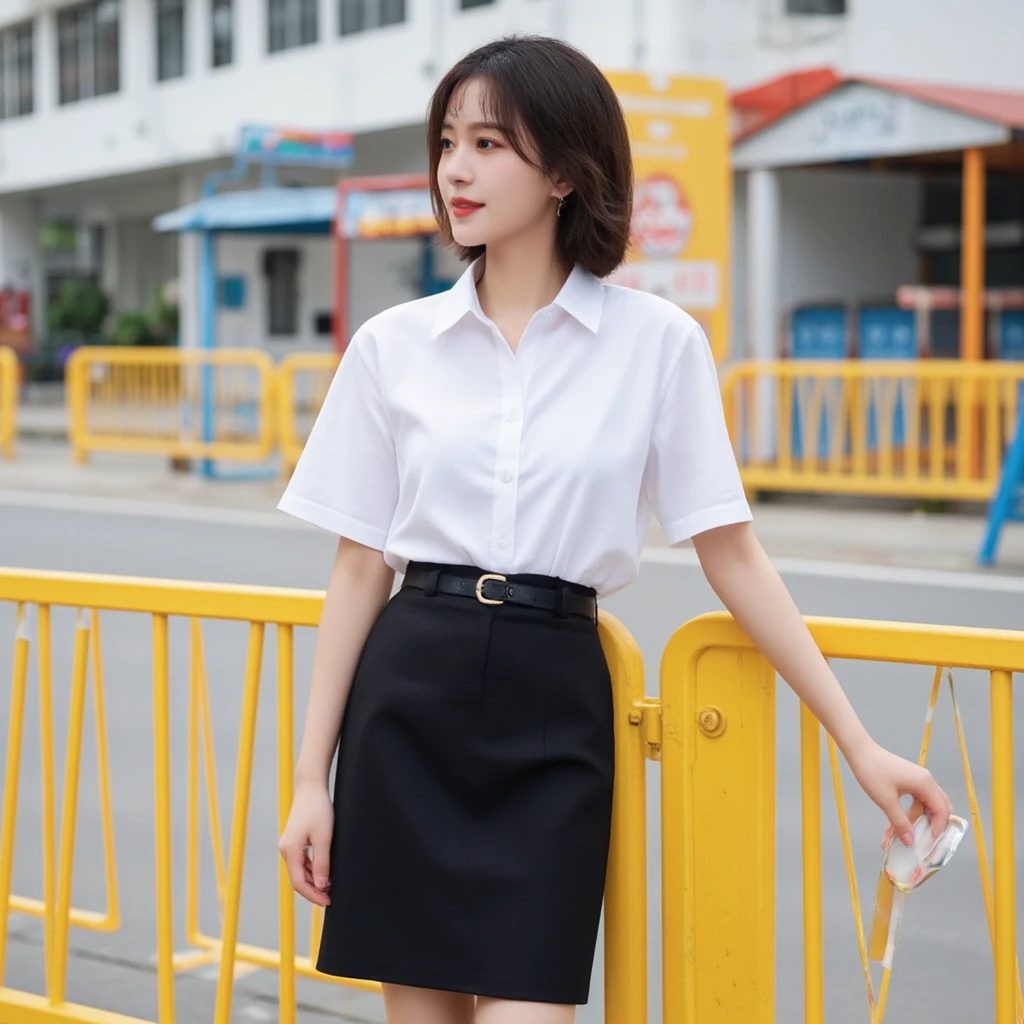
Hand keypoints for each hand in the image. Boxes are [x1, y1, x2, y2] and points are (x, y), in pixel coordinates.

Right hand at [278, 780, 334, 906]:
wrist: (311, 787)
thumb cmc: (318, 809)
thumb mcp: (324, 838)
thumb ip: (322, 863)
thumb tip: (321, 887)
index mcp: (290, 851)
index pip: (299, 883)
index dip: (313, 895)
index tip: (328, 901)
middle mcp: (285, 850)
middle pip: (297, 879)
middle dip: (313, 890)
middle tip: (330, 898)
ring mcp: (288, 845)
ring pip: (299, 871)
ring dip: (313, 881)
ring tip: (329, 887)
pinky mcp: (294, 840)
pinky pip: (301, 861)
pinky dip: (311, 870)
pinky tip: (323, 873)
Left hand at [847, 739, 951, 848]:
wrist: (859, 752)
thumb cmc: (872, 771)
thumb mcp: (886, 800)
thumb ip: (900, 822)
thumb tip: (910, 841)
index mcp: (925, 783)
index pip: (941, 810)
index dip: (938, 828)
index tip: (929, 843)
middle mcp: (925, 781)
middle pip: (938, 808)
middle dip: (932, 826)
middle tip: (923, 841)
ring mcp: (917, 780)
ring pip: (925, 807)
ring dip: (916, 822)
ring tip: (904, 837)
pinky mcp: (908, 781)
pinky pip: (915, 801)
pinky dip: (909, 814)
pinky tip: (897, 825)